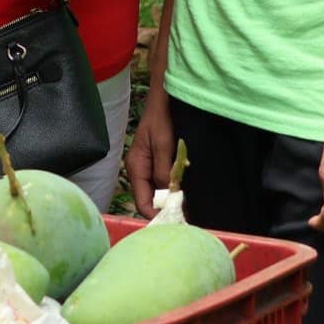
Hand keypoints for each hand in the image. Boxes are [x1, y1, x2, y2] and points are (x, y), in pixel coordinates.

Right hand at [124, 82, 174, 212]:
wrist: (163, 99)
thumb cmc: (160, 118)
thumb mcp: (163, 144)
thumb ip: (163, 169)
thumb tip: (167, 194)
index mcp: (136, 167)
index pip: (142, 201)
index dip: (156, 215)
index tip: (173, 223)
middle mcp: (140, 170)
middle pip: (149, 200)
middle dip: (164, 210)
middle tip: (185, 221)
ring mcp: (148, 167)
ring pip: (158, 193)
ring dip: (170, 201)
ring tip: (188, 212)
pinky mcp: (158, 163)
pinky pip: (164, 183)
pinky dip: (173, 190)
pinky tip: (186, 196)